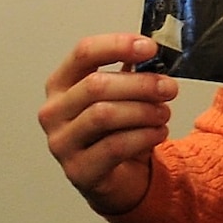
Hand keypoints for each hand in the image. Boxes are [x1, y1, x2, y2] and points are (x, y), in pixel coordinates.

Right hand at [38, 33, 177, 215]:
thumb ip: (134, 71)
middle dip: (140, 84)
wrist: (120, 176)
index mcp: (62, 84)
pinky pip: (115, 146)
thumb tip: (154, 53)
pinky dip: (144, 136)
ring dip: (144, 111)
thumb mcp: (124, 94)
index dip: (118, 45)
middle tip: (169, 88)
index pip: (83, 53)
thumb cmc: (119, 129)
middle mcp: (54, 112)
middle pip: (96, 85)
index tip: (150, 47)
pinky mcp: (78, 170)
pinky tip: (158, 133)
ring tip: (163, 113)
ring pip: (104, 115)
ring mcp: (61, 143)